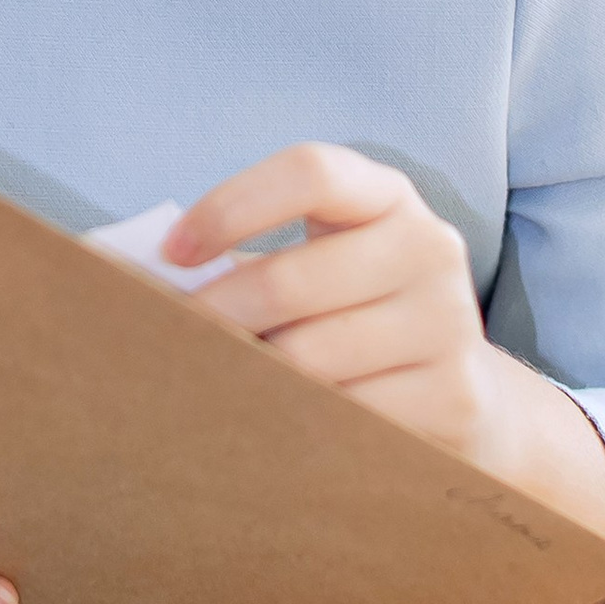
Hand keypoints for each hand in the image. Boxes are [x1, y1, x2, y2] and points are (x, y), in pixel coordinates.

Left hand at [165, 144, 604, 603]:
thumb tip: (135, 281)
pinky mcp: (451, 398)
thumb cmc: (355, 319)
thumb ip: (250, 258)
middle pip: (291, 279)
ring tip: (204, 391)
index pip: (310, 171)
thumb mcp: (324, 264)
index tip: (173, 252)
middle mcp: (428, 248)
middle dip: (212, 320)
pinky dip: (287, 428)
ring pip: (308, 360)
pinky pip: (341, 418)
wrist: (469, 400)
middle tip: (164, 347)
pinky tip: (260, 432)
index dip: (231, 207)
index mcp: (387, 198)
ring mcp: (447, 325)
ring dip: (242, 381)